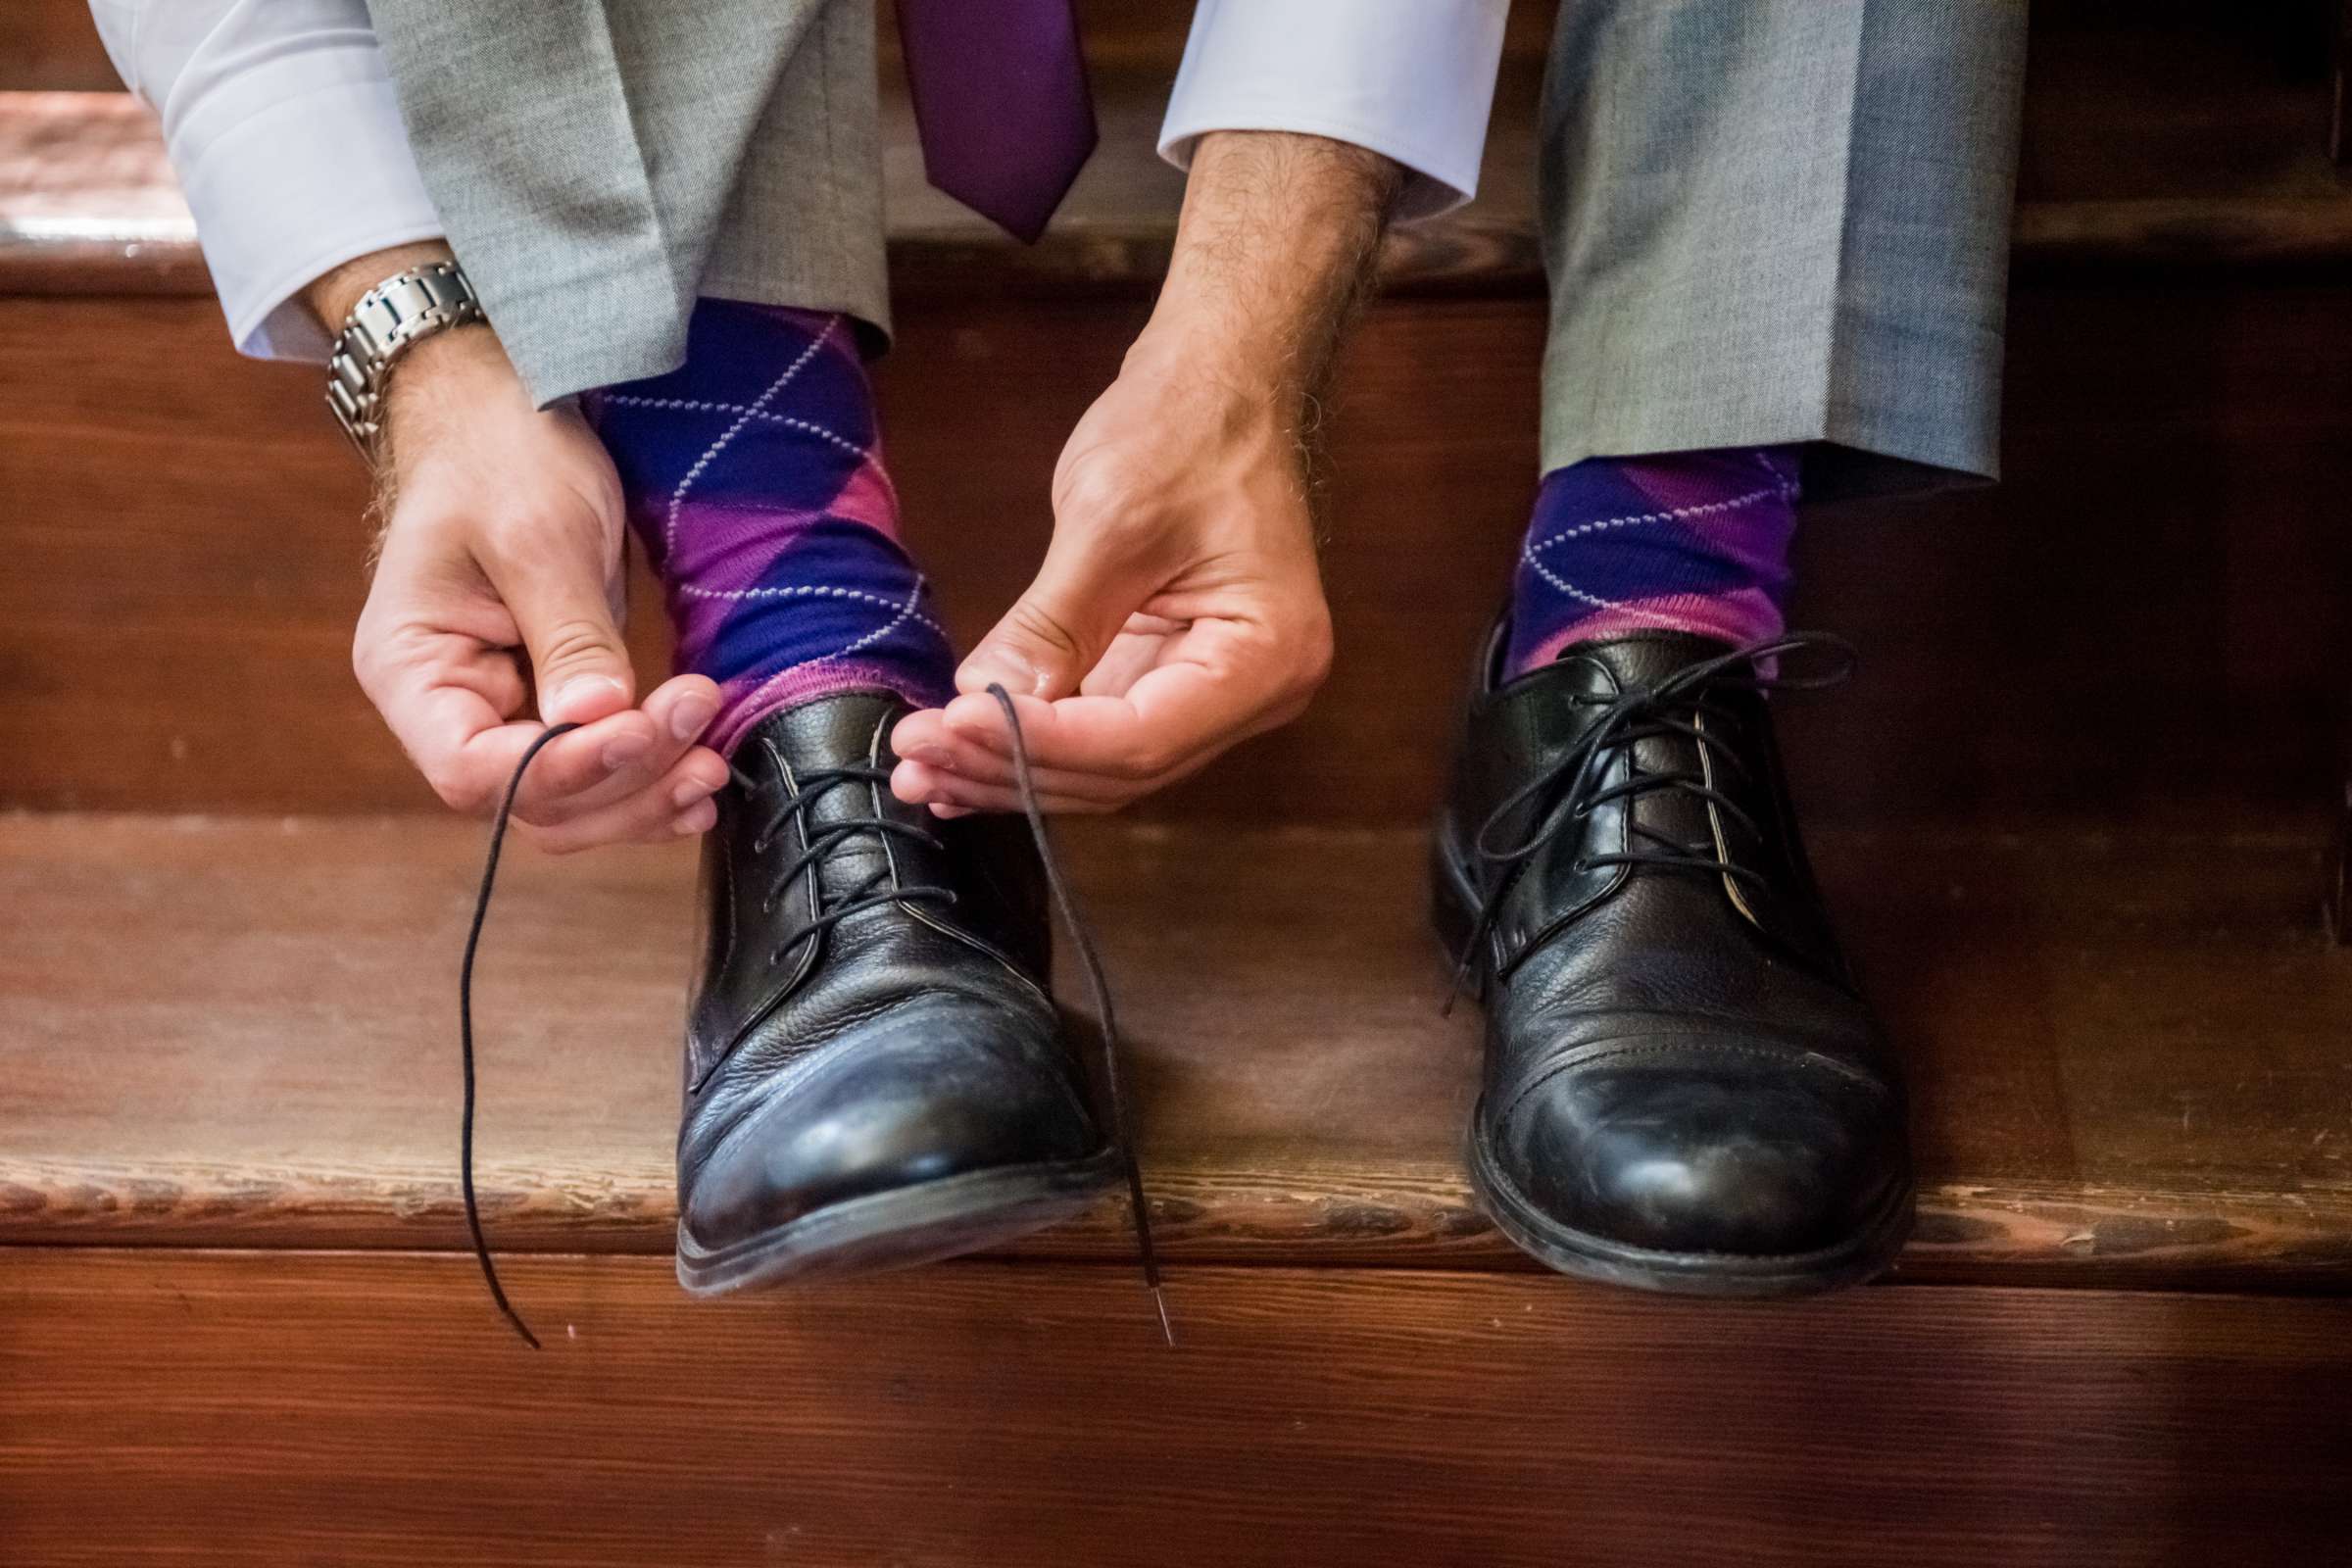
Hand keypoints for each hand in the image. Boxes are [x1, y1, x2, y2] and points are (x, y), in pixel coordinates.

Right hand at [351, 325, 728, 850]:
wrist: (508, 414)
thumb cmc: (500, 456)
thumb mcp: (538, 537)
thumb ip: (568, 635)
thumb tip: (599, 719)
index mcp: (410, 668)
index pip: (472, 768)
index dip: (562, 768)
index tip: (640, 728)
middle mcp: (447, 707)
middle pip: (530, 800)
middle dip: (622, 781)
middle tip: (698, 729)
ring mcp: (502, 711)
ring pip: (571, 803)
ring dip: (645, 792)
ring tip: (710, 763)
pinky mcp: (555, 703)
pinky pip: (597, 772)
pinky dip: (648, 782)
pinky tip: (697, 783)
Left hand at [888, 326, 1332, 813]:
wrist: (1219, 387)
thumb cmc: (1184, 433)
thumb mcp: (1110, 522)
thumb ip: (1049, 625)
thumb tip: (980, 703)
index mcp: (1267, 657)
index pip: (1141, 739)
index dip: (1041, 744)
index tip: (949, 726)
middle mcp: (1253, 696)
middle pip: (1121, 769)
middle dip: (1012, 767)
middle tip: (912, 760)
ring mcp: (1211, 695)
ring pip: (1102, 766)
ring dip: (1009, 770)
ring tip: (917, 773)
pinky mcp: (1166, 679)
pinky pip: (1095, 733)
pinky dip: (1027, 746)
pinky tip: (958, 758)